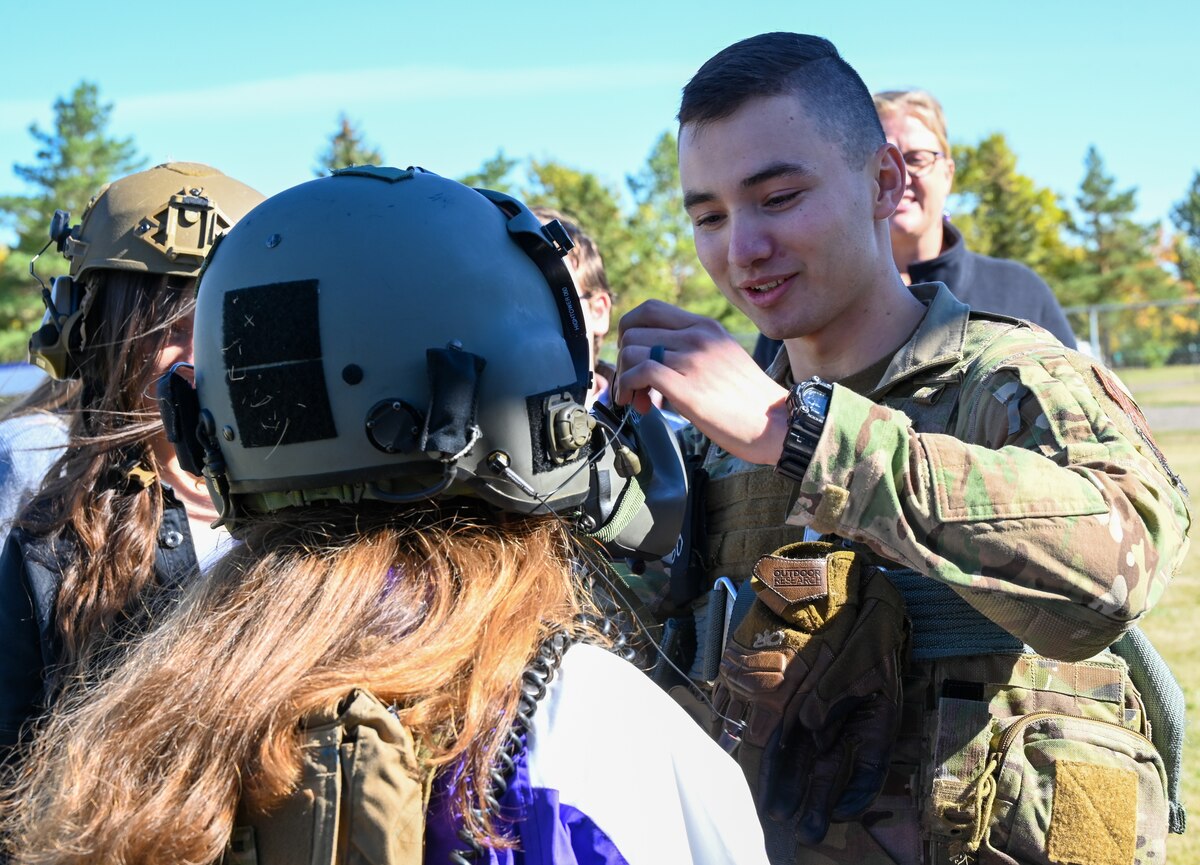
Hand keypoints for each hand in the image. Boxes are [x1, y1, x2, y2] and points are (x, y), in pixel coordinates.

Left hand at [615, 300, 788, 465]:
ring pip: (631, 352)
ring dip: (623, 378)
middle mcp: (698, 337)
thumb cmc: (750, 399)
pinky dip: (628, 388)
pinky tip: (637, 405)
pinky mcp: (689, 389)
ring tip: (637, 401)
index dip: (629, 331)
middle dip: (623, 360)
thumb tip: (657, 356)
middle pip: (633, 330)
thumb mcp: (724, 356)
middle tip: (633, 387)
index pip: (649, 309)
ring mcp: (693, 361)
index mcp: (706, 327)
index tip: (632, 357)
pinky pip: (640, 373)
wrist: (778, 423)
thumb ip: (694, 348)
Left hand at [711, 544, 906, 844]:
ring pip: (812, 761)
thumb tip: (810, 723)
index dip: (854, 795)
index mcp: (876, 725)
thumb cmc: (870, 639)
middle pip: (832, 773)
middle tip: (797, 829)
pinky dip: (788, 756)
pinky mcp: (816, 708)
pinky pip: (800, 737)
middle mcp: (854, 730)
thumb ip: (834, 691)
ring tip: (776, 812)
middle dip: (815, 802)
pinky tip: (774, 774)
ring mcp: (835, 721)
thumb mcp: (859, 660)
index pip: (868, 771)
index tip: (839, 812)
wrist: (866, 614)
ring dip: (796, 786)